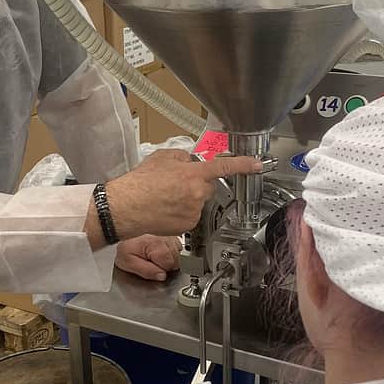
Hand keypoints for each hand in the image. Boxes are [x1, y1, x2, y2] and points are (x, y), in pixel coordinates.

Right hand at [106, 150, 260, 238]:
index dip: (244, 165)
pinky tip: (166, 210)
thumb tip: (192, 162)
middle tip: (175, 184)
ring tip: (165, 198)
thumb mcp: (161, 158)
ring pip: (198, 202)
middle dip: (196, 184)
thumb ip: (183, 158)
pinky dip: (181, 213)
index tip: (258, 165)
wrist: (126, 207)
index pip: (225, 167)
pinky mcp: (188, 225)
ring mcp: (193, 212)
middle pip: (208, 187)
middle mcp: (197, 193)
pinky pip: (191, 216)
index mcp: (193, 174)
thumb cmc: (139, 183)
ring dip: (187, 199)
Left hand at [116, 235, 181, 280]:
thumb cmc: (125, 248)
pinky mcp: (171, 235)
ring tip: (155, 257)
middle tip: (152, 262)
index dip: (161, 270)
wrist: (121, 234)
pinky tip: (161, 252)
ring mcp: (169, 235)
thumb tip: (162, 276)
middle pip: (177, 260)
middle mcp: (165, 238)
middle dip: (166, 265)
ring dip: (170, 258)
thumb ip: (146, 271)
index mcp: (155, 245)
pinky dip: (172, 252)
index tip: (152, 267)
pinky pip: (178, 248)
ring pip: (179, 254)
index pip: (170, 265)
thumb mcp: (129, 263)